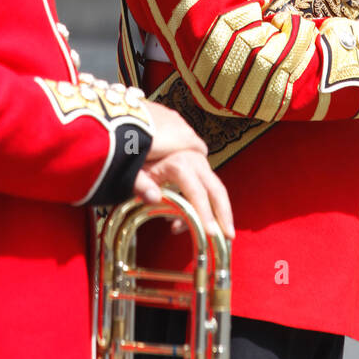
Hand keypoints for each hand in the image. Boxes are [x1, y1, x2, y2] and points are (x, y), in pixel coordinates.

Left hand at [136, 103, 233, 239]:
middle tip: (228, 237)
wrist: (130, 120)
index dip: (205, 214)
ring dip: (218, 207)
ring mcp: (196, 155)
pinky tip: (200, 212)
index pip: (197, 194)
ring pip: (213, 184)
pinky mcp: (194, 154)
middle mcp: (194, 158)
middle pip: (216, 189)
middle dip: (223, 214)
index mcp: (180, 163)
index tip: (211, 234)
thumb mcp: (132, 169)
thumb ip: (141, 184)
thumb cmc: (131, 148)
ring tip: (219, 228)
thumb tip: (154, 199)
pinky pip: (204, 177)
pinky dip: (207, 196)